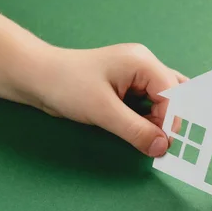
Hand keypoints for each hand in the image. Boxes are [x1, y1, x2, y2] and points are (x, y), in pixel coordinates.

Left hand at [26, 43, 186, 156]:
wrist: (37, 78)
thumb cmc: (67, 85)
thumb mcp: (103, 111)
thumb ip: (135, 130)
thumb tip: (162, 148)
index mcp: (142, 63)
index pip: (173, 93)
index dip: (172, 121)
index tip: (164, 146)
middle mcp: (143, 66)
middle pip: (175, 94)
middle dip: (171, 120)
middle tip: (163, 144)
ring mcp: (135, 76)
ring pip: (163, 101)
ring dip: (161, 122)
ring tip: (153, 141)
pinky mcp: (126, 88)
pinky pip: (148, 104)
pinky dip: (150, 121)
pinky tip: (144, 134)